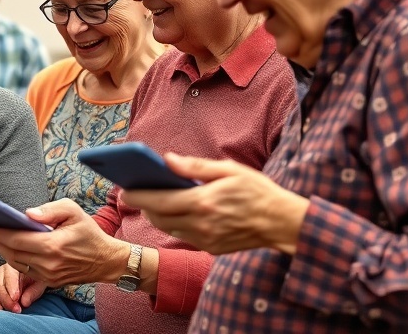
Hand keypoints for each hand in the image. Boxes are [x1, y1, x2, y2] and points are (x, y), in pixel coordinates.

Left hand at [0, 199, 130, 287]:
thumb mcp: (73, 211)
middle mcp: (48, 263)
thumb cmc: (88, 233)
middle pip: (11, 253)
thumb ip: (50, 209)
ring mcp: (48, 275)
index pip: (16, 239)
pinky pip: (24, 272)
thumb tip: (27, 214)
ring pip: (16, 264)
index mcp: (52, 245)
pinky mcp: (49, 281)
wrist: (106, 261)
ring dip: (1, 250)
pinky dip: (13, 259)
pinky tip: (6, 248)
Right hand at [0, 263, 46, 311]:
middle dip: (7, 300)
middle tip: (17, 310)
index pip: (9, 275)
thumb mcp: (40, 283)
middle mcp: (3, 271)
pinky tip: (1, 310)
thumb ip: (34, 291)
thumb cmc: (36, 279)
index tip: (15, 299)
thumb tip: (24, 302)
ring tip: (8, 312)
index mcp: (15, 265)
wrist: (31, 278)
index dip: (11, 288)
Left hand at [122, 153, 309, 254]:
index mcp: (203, 202)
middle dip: (143, 205)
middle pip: (159, 217)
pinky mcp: (211, 248)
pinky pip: (183, 236)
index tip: (124, 189)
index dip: (138, 196)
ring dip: (157, 215)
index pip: (159, 200)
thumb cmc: (257, 191)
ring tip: (152, 200)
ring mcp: (206, 239)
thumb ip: (195, 166)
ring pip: (168, 229)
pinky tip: (175, 211)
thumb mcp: (229, 170)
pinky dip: (174, 224)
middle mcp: (201, 224)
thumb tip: (167, 159)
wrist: (283, 223)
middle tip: (133, 193)